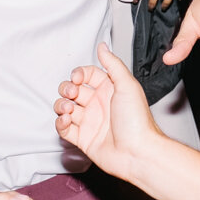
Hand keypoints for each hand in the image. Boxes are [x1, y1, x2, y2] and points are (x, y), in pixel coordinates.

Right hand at [54, 43, 159, 180]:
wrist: (138, 153)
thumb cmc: (137, 120)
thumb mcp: (127, 85)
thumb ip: (113, 64)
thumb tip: (103, 46)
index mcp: (109, 90)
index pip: (87, 75)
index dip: (79, 74)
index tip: (77, 78)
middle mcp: (99, 104)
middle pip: (73, 90)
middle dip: (67, 89)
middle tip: (72, 94)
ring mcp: (90, 122)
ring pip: (65, 108)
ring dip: (61, 105)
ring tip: (69, 110)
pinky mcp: (83, 139)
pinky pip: (64, 128)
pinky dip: (60, 123)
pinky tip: (66, 120)